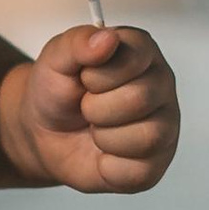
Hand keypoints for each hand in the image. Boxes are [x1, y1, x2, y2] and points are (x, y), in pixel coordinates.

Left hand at [4, 24, 180, 193]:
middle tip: (86, 106)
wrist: (44, 133)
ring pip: (146, 137)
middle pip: (140, 99)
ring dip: (104, 137)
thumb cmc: (57, 91)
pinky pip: (138, 171)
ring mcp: (164, 126)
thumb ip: (78, 42)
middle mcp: (160, 86)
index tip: (85, 77)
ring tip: (96, 129)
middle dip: (96, 108)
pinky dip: (108, 166)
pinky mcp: (155, 164)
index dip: (97, 74)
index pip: (133, 60)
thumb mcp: (56, 58)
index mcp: (142, 53)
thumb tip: (107, 38)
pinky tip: (103, 153)